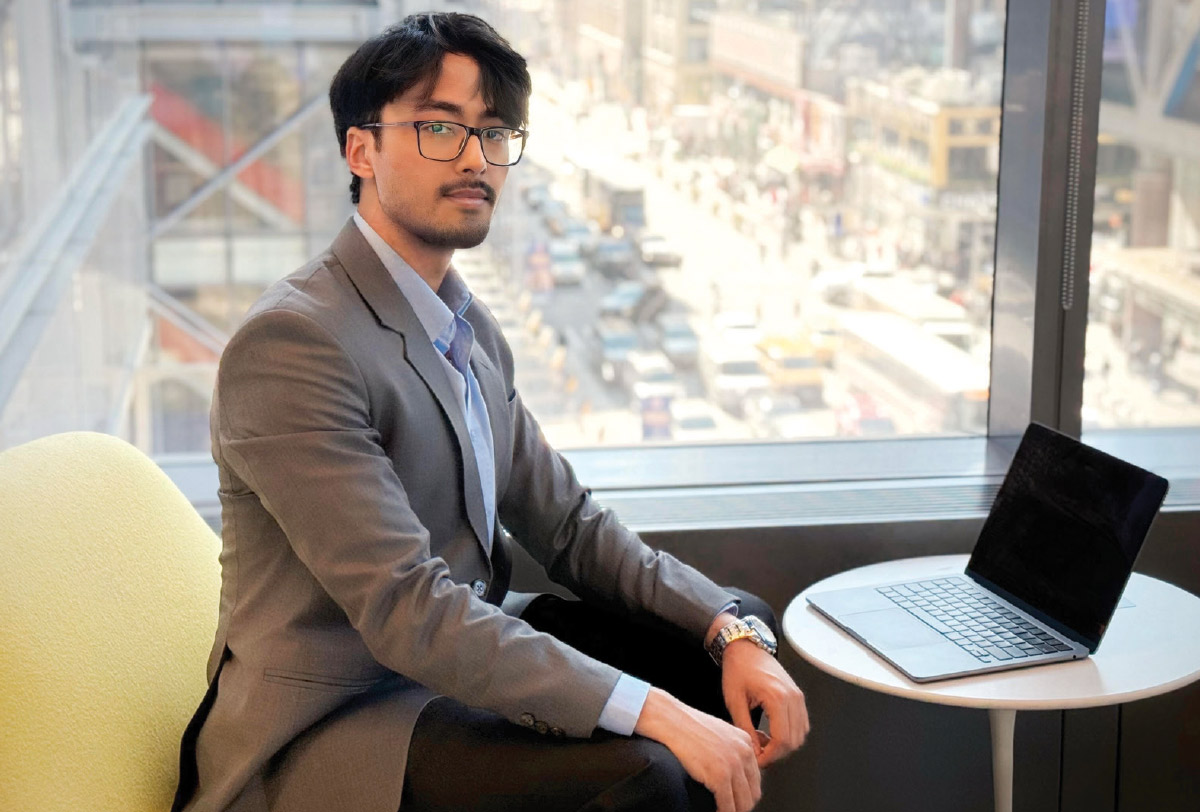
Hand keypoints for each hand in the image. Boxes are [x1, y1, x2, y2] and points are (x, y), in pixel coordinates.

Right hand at [634, 687, 761, 811]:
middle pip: (753, 793)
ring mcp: (732, 765)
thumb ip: (731, 749)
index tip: (739, 801)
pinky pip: (727, 806)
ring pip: (743, 803)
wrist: (671, 719)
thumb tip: (733, 771)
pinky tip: (715, 811)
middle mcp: (743, 753)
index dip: (747, 794)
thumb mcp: (719, 732)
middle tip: (732, 809)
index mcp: (745, 742)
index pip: (756, 779)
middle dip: (743, 806)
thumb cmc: (688, 725)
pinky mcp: (719, 776)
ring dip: (735, 811)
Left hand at [721, 641, 809, 766]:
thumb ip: (745, 728)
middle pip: (794, 740)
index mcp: (777, 697)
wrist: (745, 648)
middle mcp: (792, 697)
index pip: (783, 740)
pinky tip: (771, 732)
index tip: (757, 760)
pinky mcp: (797, 696)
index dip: (770, 756)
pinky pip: (801, 723)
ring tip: (763, 742)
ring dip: (784, 744)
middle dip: (777, 753)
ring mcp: (798, 696)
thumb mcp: (735, 701)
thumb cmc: (738, 669)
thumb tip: (754, 751)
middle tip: (758, 753)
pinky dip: (789, 733)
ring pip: (800, 734)